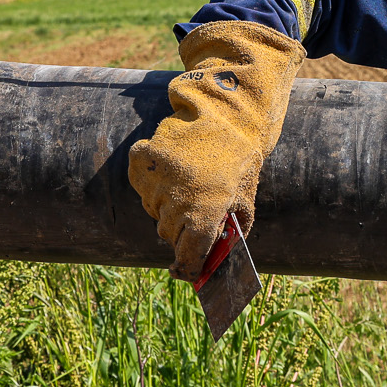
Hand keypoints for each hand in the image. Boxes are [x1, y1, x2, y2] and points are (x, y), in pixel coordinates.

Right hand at [128, 20, 303, 278]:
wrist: (227, 115)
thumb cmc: (240, 163)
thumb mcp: (244, 200)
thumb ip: (230, 233)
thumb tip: (212, 263)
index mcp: (207, 211)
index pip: (188, 253)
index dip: (187, 266)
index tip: (184, 271)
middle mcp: (177, 198)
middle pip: (168, 234)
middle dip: (181, 231)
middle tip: (195, 214)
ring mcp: (156, 179)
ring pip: (154, 210)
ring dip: (167, 205)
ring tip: (188, 183)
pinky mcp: (141, 160)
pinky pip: (142, 186)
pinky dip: (153, 182)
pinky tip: (174, 169)